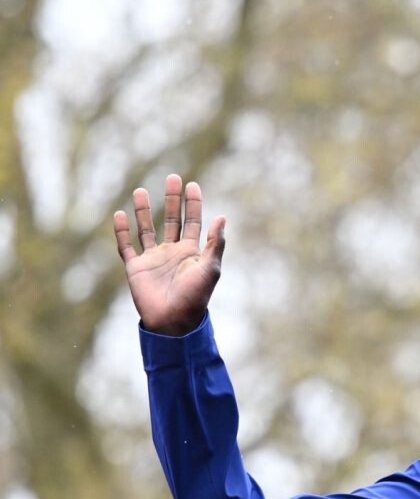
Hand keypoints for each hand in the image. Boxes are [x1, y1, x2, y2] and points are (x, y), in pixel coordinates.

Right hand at [113, 174, 225, 335]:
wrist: (173, 321)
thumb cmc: (196, 297)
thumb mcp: (210, 268)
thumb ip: (215, 243)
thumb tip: (222, 217)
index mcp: (191, 252)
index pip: (192, 221)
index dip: (193, 204)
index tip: (192, 185)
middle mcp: (172, 252)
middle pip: (171, 219)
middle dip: (171, 199)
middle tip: (172, 177)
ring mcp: (153, 259)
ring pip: (147, 229)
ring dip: (143, 210)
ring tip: (139, 190)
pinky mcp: (136, 268)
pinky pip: (127, 246)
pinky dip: (122, 231)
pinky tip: (120, 214)